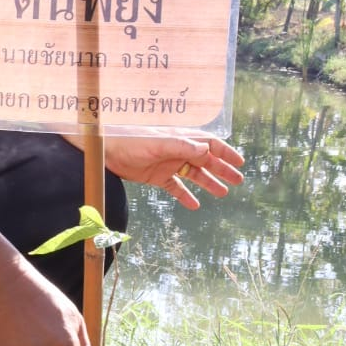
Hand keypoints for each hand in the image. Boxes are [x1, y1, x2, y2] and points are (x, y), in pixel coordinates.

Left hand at [102, 135, 244, 210]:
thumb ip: (182, 146)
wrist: (105, 152)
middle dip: (222, 169)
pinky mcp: (156, 177)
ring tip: (222, 193)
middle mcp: (177, 151)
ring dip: (208, 183)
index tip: (240, 163)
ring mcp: (168, 164)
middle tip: (238, 181)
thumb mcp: (159, 144)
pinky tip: (195, 206)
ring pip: (193, 175)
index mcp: (180, 139)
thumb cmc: (131, 142)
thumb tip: (207, 150)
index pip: (209, 144)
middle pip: (205, 161)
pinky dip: (185, 196)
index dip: (225, 153)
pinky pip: (175, 188)